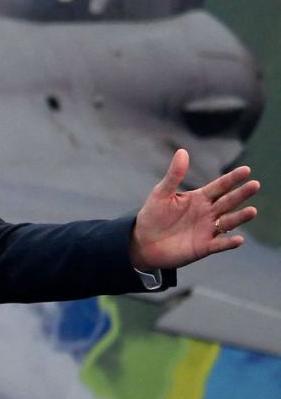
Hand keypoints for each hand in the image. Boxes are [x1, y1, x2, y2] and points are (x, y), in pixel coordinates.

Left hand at [130, 149, 258, 269]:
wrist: (143, 241)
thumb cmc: (153, 215)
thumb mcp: (162, 193)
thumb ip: (174, 175)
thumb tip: (182, 151)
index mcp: (199, 198)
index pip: (220, 186)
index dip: (232, 178)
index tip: (246, 170)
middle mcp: (208, 213)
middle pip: (228, 201)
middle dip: (241, 194)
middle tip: (255, 185)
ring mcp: (207, 230)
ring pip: (228, 222)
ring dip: (240, 217)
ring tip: (252, 211)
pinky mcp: (204, 247)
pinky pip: (219, 244)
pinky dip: (228, 243)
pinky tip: (238, 240)